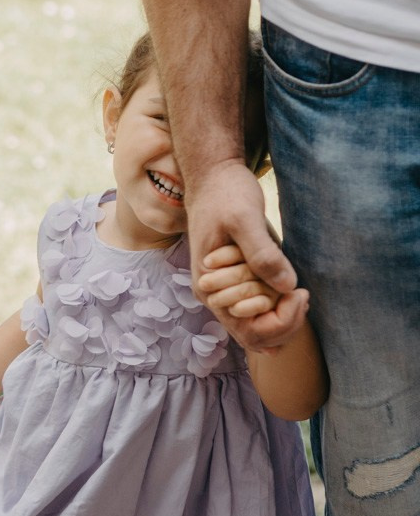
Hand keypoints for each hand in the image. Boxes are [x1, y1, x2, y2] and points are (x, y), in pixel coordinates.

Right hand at [188, 162, 305, 350]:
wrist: (212, 178)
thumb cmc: (225, 194)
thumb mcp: (244, 218)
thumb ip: (263, 253)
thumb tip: (287, 286)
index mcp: (210, 287)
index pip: (250, 330)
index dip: (281, 320)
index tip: (301, 292)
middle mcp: (214, 297)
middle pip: (254, 337)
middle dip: (285, 322)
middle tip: (305, 294)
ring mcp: (224, 292)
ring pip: (255, 329)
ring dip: (282, 320)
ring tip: (301, 296)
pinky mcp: (235, 282)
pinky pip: (255, 313)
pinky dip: (275, 315)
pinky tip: (293, 306)